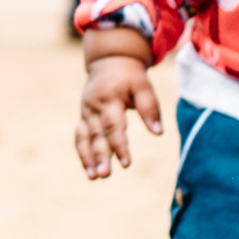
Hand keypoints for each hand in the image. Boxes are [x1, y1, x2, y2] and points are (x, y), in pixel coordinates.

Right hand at [74, 35, 161, 178]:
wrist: (108, 61)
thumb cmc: (129, 76)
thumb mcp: (143, 86)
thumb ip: (150, 108)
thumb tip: (158, 133)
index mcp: (109, 99)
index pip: (113, 126)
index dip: (119, 145)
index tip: (126, 163)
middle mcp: (94, 107)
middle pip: (96, 135)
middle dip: (100, 156)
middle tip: (104, 175)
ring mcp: (86, 112)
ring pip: (84, 138)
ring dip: (87, 158)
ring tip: (93, 177)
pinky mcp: (84, 117)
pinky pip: (80, 136)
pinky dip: (83, 152)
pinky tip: (89, 169)